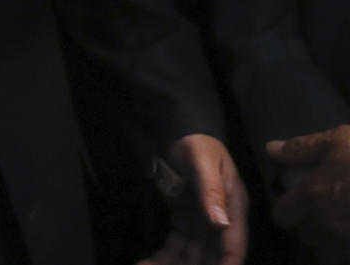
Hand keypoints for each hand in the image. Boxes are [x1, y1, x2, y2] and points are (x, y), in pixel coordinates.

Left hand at [137, 134, 247, 264]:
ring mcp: (203, 223)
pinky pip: (178, 244)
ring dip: (175, 264)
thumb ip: (211, 190)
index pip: (233, 245)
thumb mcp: (203, 162)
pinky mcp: (186, 221)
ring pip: (193, 254)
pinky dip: (165, 256)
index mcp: (233, 207)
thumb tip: (220, 223)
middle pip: (212, 255)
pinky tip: (149, 263)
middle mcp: (221, 220)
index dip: (226, 264)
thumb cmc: (196, 143)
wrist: (179, 131)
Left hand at [269, 127, 349, 263]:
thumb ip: (300, 149)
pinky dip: (346, 249)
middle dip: (309, 224)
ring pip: (325, 254)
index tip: (295, 201)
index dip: (286, 208)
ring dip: (328, 242)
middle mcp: (327, 225)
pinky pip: (346, 257)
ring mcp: (348, 244)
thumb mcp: (334, 141)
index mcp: (312, 196)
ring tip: (339, 224)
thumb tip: (271, 150)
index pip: (281, 215)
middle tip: (321, 209)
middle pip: (304, 236)